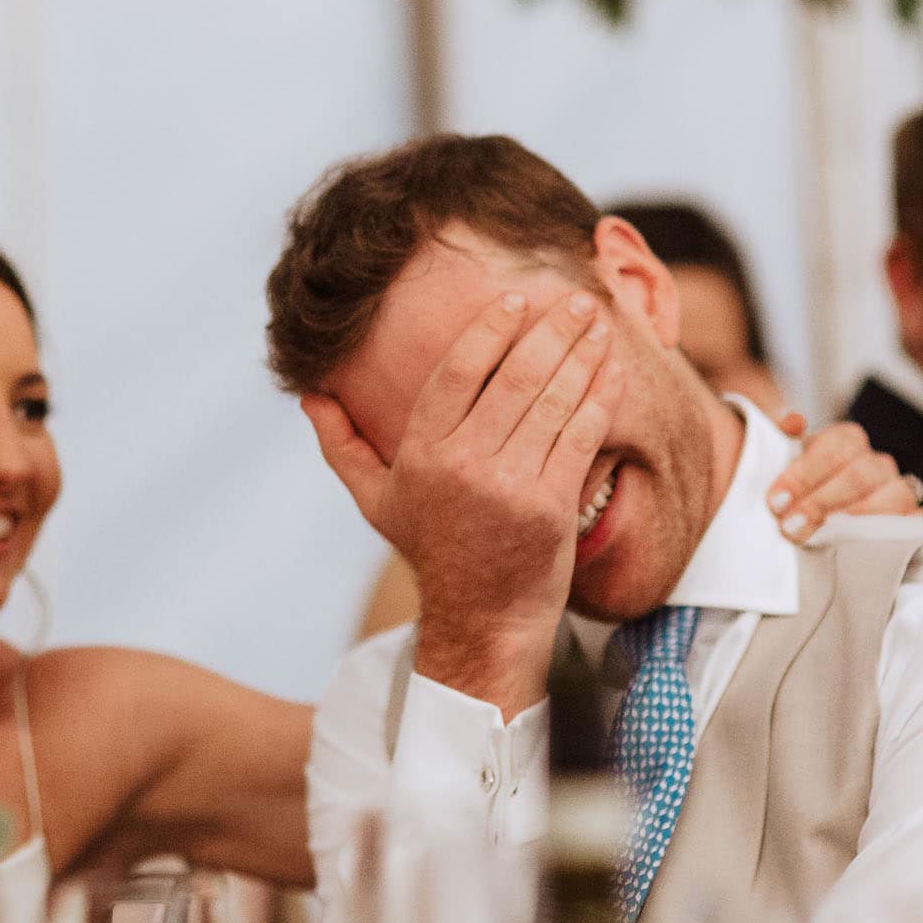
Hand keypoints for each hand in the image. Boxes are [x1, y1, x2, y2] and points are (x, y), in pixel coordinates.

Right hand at [303, 291, 623, 714]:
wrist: (483, 621)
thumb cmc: (433, 551)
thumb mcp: (376, 501)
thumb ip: (342, 446)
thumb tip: (311, 398)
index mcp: (420, 454)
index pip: (456, 372)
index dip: (489, 329)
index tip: (515, 300)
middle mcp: (462, 465)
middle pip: (512, 377)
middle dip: (548, 331)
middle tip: (572, 301)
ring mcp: (509, 485)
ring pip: (551, 400)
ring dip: (580, 355)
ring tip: (597, 324)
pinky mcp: (550, 506)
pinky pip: (580, 436)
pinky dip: (599, 399)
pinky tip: (612, 372)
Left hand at [762, 417, 921, 542]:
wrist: (815, 520)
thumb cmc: (797, 491)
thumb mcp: (781, 462)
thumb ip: (780, 437)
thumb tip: (791, 422)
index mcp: (846, 441)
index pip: (834, 448)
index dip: (804, 475)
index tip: (777, 502)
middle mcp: (875, 464)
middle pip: (858, 476)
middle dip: (821, 504)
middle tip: (791, 527)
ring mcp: (898, 492)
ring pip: (892, 498)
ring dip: (855, 521)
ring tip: (823, 539)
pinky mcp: (913, 522)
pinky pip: (915, 526)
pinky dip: (896, 537)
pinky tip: (864, 549)